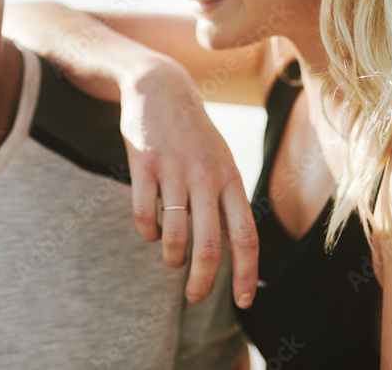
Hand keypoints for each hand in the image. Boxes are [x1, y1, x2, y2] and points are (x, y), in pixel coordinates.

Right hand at [119, 62, 258, 308]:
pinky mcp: (144, 164)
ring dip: (172, 258)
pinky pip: (144, 214)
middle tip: (195, 297)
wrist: (160, 88)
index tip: (244, 302)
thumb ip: (226, 202)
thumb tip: (232, 250)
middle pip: (209, 246)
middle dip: (203, 281)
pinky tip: (149, 230)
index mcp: (231, 179)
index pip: (246, 237)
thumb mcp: (220, 162)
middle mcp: (206, 177)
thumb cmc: (193, 135)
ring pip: (175, 235)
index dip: (247, 275)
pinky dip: (146, 232)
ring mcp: (174, 171)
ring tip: (171, 260)